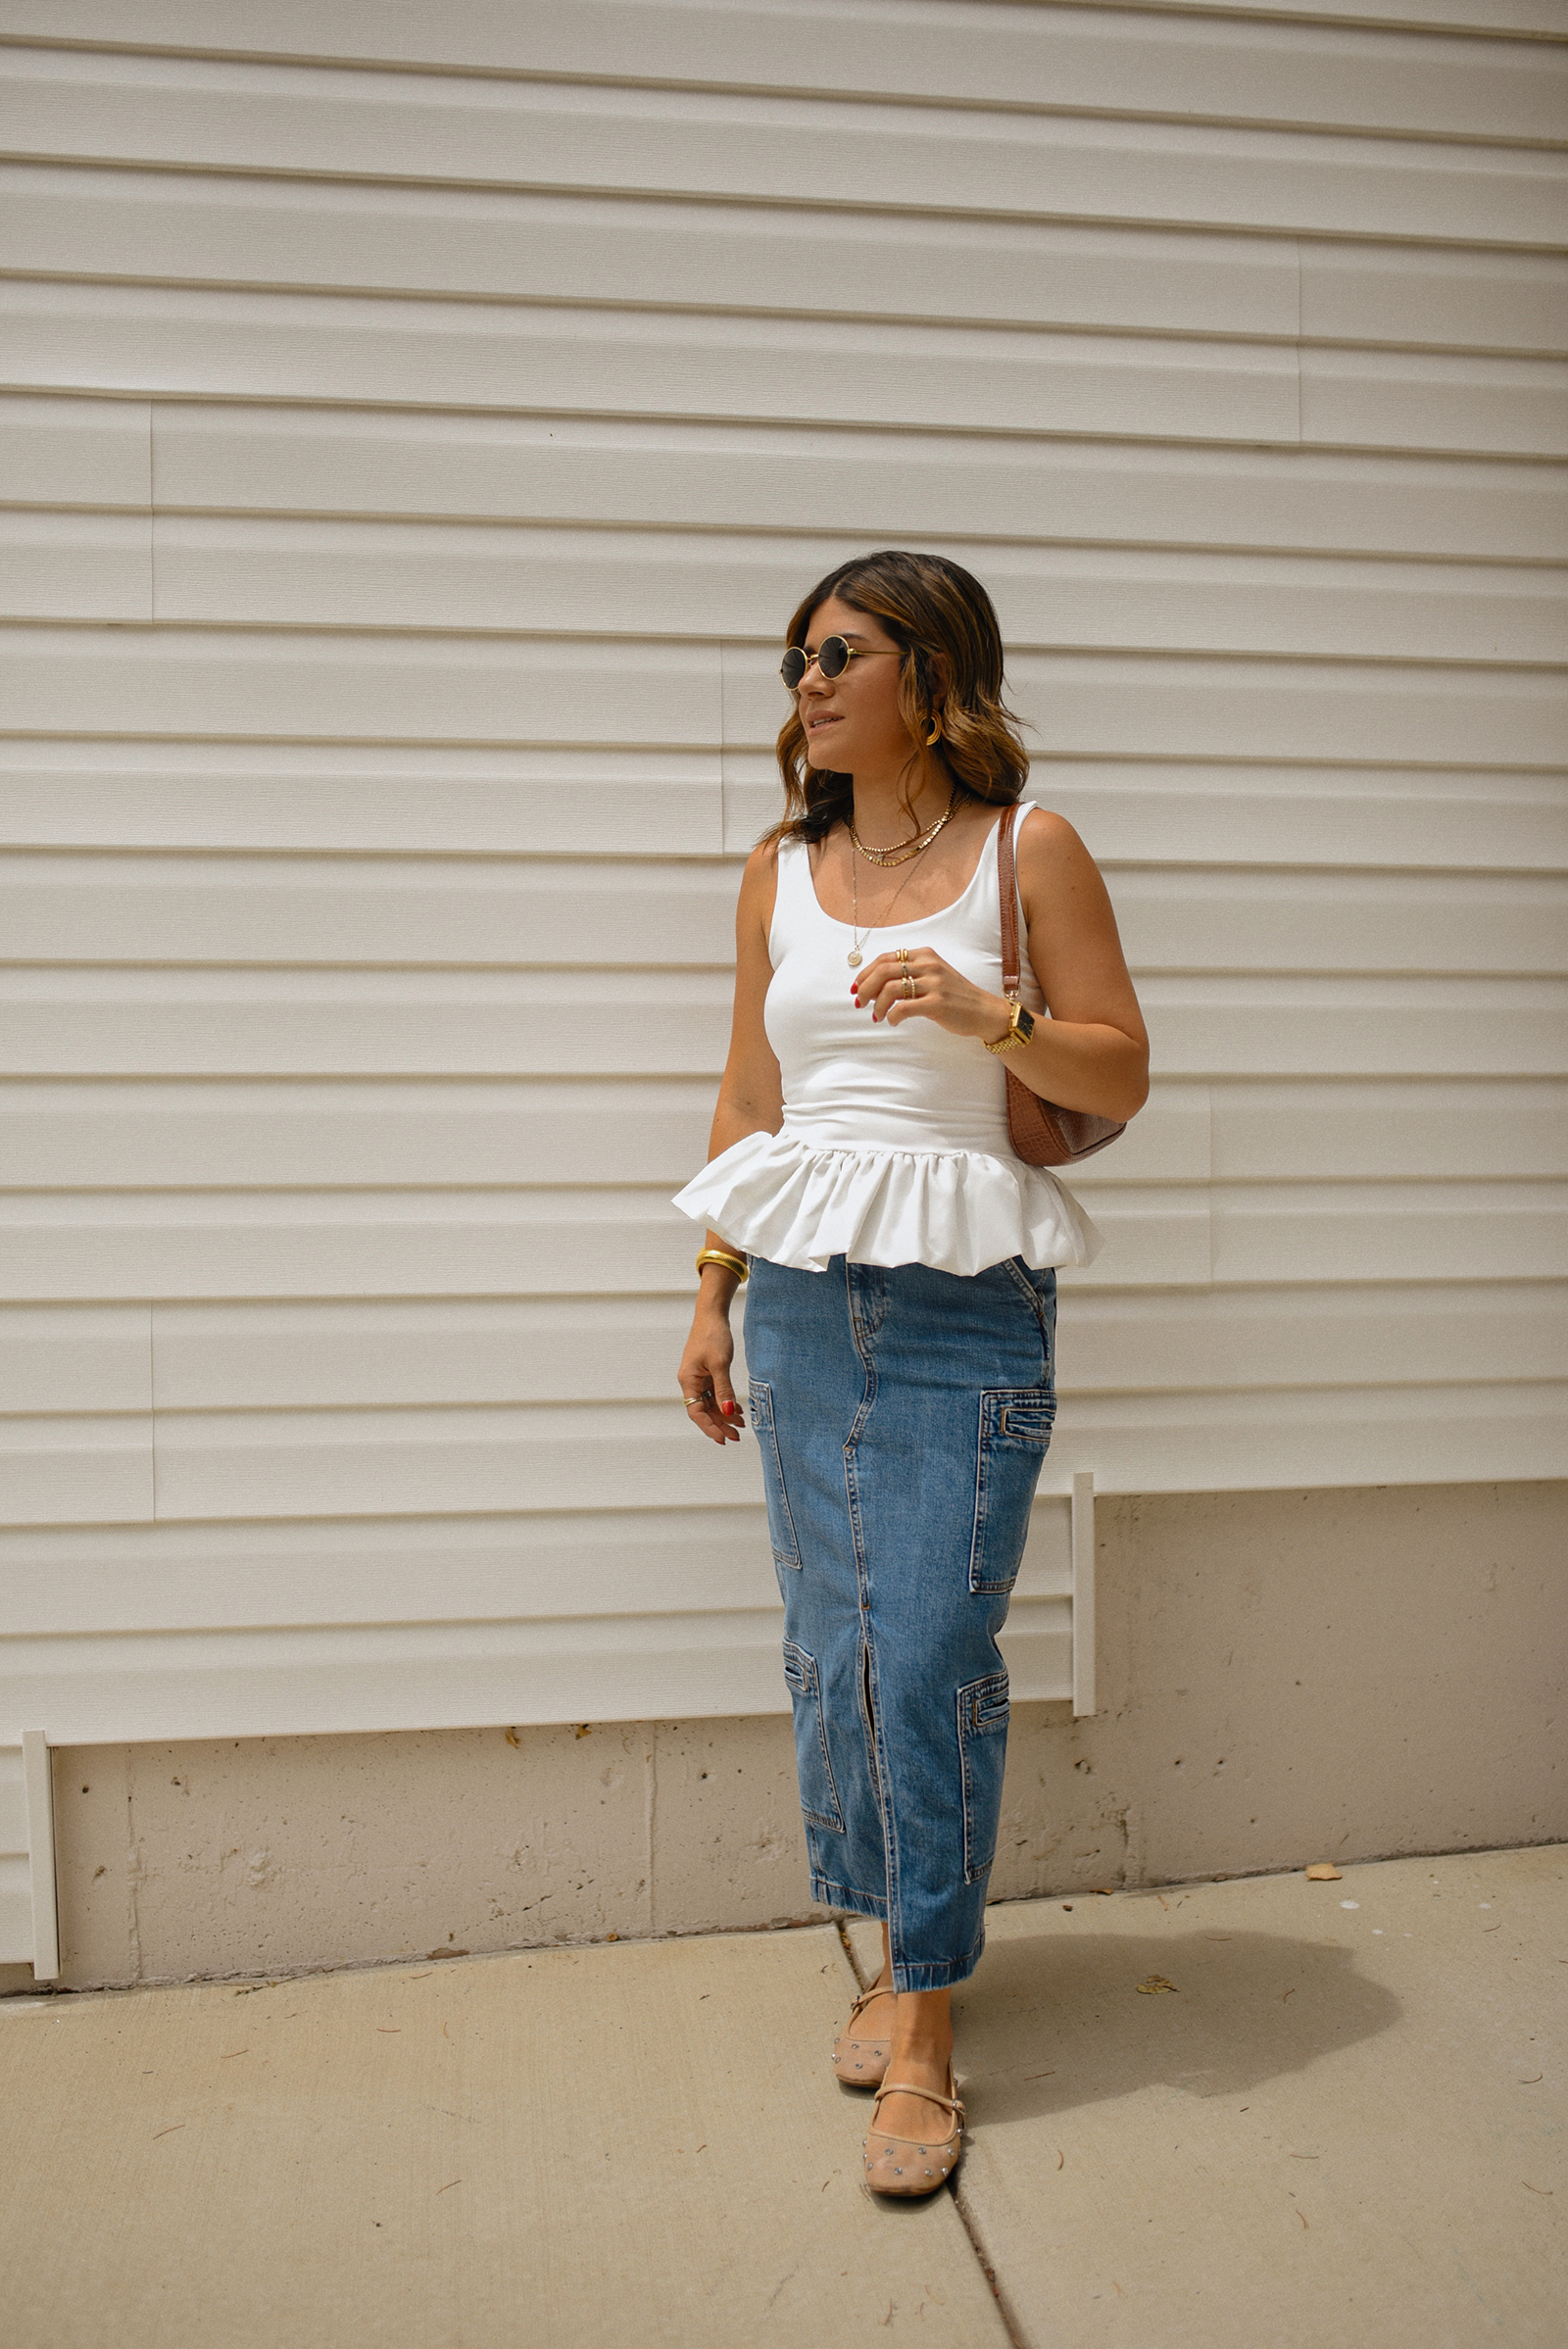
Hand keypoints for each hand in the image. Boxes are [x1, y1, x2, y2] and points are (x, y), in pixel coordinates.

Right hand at [677, 1303, 744, 1445]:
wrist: (712, 1314)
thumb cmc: (713, 1335)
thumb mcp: (720, 1364)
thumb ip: (724, 1390)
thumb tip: (728, 1412)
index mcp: (688, 1380)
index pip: (696, 1412)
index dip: (709, 1427)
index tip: (723, 1438)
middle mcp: (691, 1381)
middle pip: (704, 1410)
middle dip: (720, 1424)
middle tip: (737, 1436)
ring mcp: (698, 1377)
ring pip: (710, 1403)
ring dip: (724, 1414)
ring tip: (741, 1424)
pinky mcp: (707, 1372)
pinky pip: (715, 1393)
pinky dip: (726, 1402)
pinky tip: (738, 1409)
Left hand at [851, 945, 1011, 1042]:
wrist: (983, 1011)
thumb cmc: (954, 996)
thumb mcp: (933, 974)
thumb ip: (909, 973)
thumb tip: (874, 983)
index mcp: (925, 955)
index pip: (885, 958)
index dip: (866, 973)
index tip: (857, 987)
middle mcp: (929, 965)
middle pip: (883, 971)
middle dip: (865, 988)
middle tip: (859, 1003)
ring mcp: (934, 983)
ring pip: (890, 989)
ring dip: (876, 1005)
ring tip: (876, 1016)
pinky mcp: (937, 1003)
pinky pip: (902, 1008)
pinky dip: (891, 1016)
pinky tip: (891, 1021)